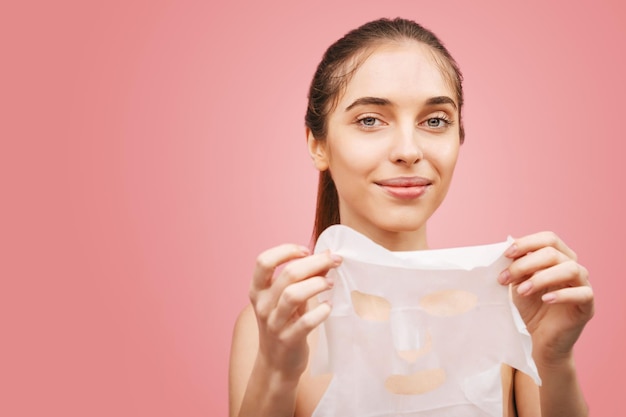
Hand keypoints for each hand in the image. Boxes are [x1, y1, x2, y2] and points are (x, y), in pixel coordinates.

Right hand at [249, 244, 339, 380]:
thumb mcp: (287, 299)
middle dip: (315, 263)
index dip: (286, 251)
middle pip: (288, 274)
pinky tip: (328, 307)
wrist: (276, 364)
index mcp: (258, 290)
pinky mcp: (288, 340)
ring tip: (330, 283)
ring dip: (317, 284)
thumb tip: (325, 255)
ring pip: (293, 295)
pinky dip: (321, 310)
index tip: (306, 251)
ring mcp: (274, 323)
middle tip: (335, 260)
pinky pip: (306, 321)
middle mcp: (263, 305)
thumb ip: (303, 278)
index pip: (264, 261)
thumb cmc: (284, 324)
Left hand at [497, 232, 593, 364]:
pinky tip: (545, 299)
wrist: (540, 338)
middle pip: (554, 253)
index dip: (527, 243)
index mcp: (559, 257)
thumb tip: (508, 245)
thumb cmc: (530, 306)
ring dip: (541, 278)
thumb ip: (517, 265)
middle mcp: (574, 267)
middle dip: (526, 264)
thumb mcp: (519, 282)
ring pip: (569, 269)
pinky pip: (582, 293)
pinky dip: (562, 294)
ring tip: (522, 291)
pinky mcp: (588, 305)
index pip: (549, 239)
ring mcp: (583, 285)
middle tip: (505, 278)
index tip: (506, 254)